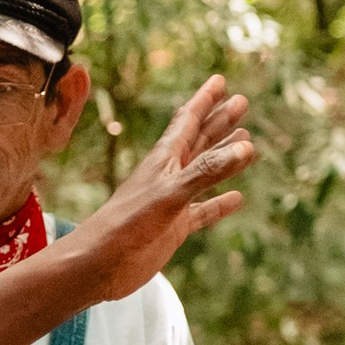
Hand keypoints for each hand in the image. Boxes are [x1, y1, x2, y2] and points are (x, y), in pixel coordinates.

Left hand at [68, 78, 253, 299]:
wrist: (98, 264)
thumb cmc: (126, 225)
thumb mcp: (170, 193)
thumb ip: (207, 171)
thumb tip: (246, 147)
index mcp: (163, 159)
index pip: (188, 121)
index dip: (205, 100)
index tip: (220, 80)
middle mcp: (168, 176)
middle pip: (199, 140)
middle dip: (220, 120)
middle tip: (242, 101)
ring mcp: (172, 201)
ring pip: (204, 172)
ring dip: (224, 156)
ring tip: (246, 142)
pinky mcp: (174, 228)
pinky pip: (203, 212)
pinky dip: (220, 204)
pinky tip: (237, 198)